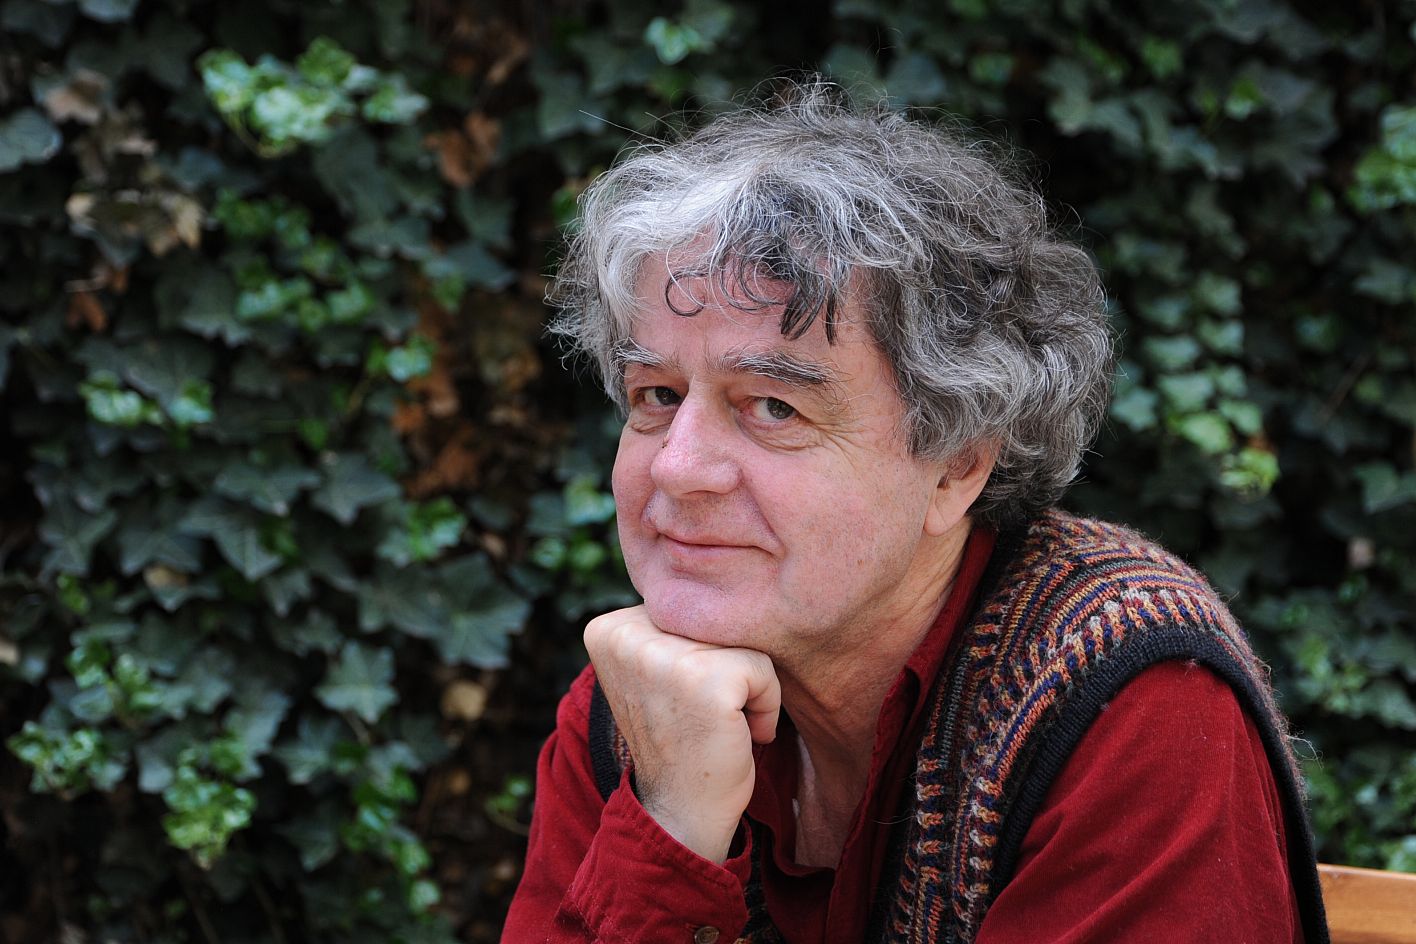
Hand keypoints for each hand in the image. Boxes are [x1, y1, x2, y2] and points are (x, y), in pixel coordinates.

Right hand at [583, 605, 781, 862]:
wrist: (680, 813)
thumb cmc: (680, 738)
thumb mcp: (654, 670)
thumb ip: (666, 626)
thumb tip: (711, 573)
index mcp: (607, 629)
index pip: (686, 607)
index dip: (697, 653)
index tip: (678, 698)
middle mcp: (627, 636)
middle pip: (715, 619)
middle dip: (725, 666)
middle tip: (701, 715)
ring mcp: (665, 657)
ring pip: (743, 640)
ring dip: (747, 687)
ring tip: (718, 723)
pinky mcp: (707, 680)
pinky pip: (764, 669)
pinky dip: (765, 705)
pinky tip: (737, 734)